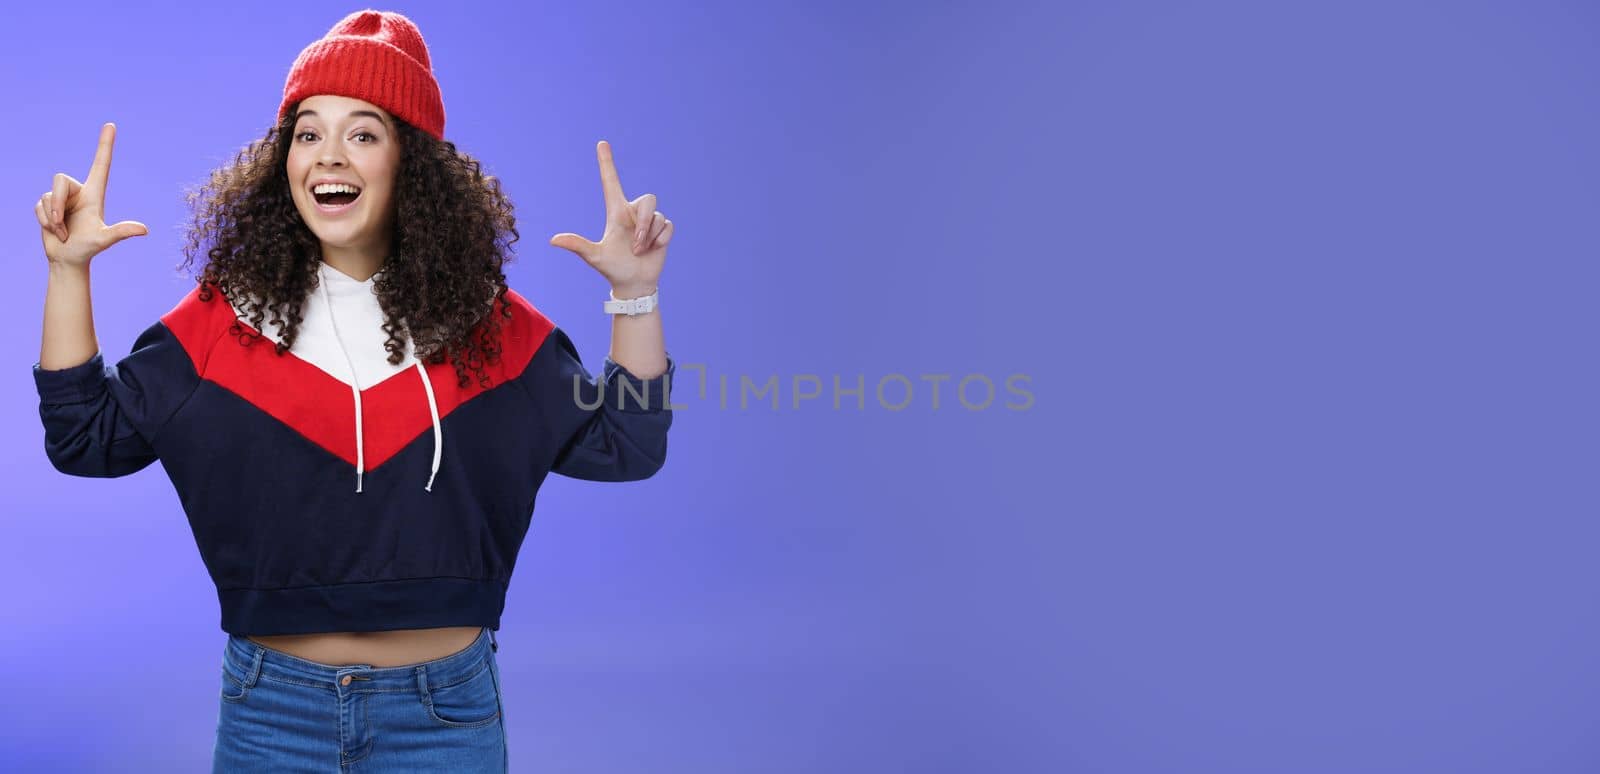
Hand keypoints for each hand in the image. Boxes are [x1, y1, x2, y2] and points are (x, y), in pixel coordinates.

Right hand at [34, 122, 148, 267]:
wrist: (68, 259)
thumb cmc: (88, 249)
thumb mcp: (104, 240)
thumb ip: (121, 233)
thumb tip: (144, 230)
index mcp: (94, 194)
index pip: (101, 165)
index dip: (105, 146)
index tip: (111, 125)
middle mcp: (78, 192)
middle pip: (59, 180)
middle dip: (56, 203)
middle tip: (63, 224)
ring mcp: (62, 198)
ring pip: (47, 196)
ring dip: (52, 218)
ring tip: (64, 231)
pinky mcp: (47, 205)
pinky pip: (39, 206)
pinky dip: (45, 221)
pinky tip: (55, 231)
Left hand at [548, 140, 672, 295]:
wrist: (633, 284)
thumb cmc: (612, 268)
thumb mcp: (594, 257)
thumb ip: (577, 246)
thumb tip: (553, 240)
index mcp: (616, 212)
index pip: (611, 182)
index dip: (606, 163)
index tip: (601, 143)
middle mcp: (632, 212)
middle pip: (647, 200)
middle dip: (644, 223)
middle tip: (635, 245)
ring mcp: (648, 221)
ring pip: (657, 216)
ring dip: (649, 237)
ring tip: (641, 250)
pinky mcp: (662, 229)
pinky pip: (667, 226)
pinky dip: (660, 240)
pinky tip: (653, 249)